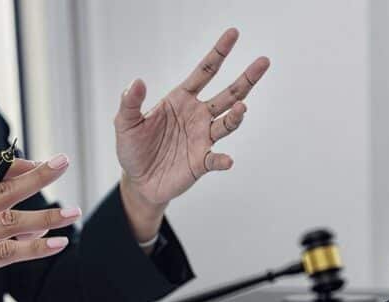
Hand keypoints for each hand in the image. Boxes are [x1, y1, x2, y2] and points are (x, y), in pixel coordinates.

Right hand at [0, 155, 79, 301]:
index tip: (37, 162)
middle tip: (62, 162)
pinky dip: (35, 248)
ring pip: (9, 221)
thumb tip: (36, 224)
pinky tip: (56, 244)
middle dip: (36, 175)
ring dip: (46, 215)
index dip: (11, 163)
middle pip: (0, 189)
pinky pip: (6, 253)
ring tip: (72, 212)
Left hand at [114, 28, 269, 241]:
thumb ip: (130, 102)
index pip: (204, 72)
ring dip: (236, 116)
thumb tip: (136, 82)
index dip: (219, 53)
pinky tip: (227, 160)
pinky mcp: (201, 162)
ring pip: (227, 123)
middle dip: (246, 78)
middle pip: (228, 93)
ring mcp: (203, 138)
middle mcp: (198, 116)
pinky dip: (222, 160)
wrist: (139, 181)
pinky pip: (216, 160)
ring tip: (242, 108)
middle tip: (263, 62)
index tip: (233, 34)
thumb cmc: (133, 149)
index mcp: (182, 100)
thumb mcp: (125, 123)